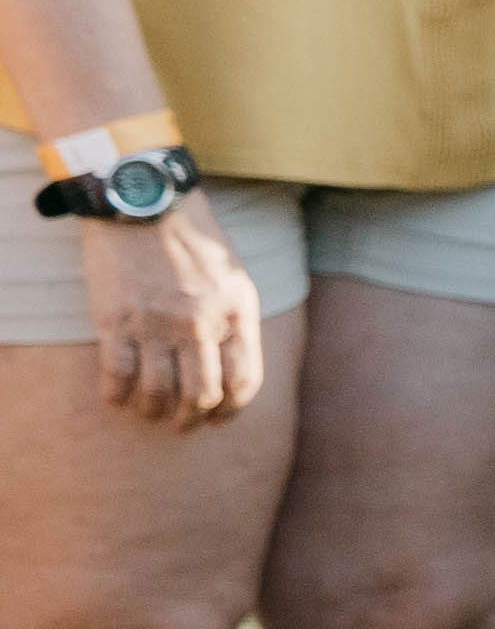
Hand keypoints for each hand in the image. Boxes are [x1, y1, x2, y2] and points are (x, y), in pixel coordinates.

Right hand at [75, 190, 266, 427]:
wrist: (142, 201)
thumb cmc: (192, 238)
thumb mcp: (234, 277)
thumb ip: (236, 321)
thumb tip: (233, 367)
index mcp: (237, 313)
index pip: (244, 381)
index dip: (232, 411)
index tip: (217, 419)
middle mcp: (200, 323)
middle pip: (202, 396)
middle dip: (193, 420)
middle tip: (182, 427)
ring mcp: (156, 324)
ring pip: (159, 392)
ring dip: (154, 413)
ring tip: (150, 414)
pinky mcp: (115, 319)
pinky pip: (117, 375)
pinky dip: (117, 396)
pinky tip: (118, 399)